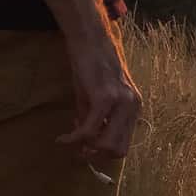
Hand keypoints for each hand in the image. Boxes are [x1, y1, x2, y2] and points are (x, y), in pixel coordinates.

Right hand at [57, 31, 141, 161]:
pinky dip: (73, 138)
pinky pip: (89, 130)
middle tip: (77, 149)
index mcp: (133, 107)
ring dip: (85, 149)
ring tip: (70, 140)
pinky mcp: (105, 97)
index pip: (123, 145)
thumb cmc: (91, 67)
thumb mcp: (95, 98)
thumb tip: (84, 146)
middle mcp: (132, 106)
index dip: (102, 152)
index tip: (85, 146)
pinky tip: (62, 139)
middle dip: (95, 155)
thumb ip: (94, 121)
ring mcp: (121, 102)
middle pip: (118, 151)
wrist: (89, 40)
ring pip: (106, 145)